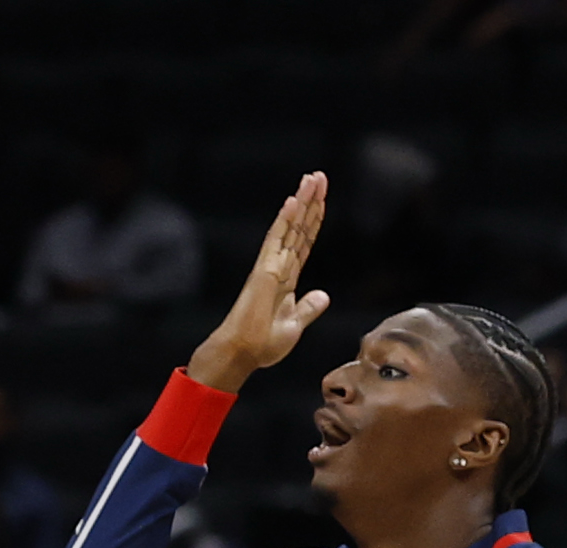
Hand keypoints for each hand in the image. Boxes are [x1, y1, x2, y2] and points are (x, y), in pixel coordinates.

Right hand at [186, 172, 329, 393]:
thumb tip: (323, 295)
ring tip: (312, 178)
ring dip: (301, 202)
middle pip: (299, 228)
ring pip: (289, 227)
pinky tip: (293, 201)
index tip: (322, 199)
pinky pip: (276, 240)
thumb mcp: (294, 325)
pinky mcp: (263, 271)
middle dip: (311, 202)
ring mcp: (270, 266)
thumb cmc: (262, 344)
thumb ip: (308, 308)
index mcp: (287, 279)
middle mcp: (279, 267)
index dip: (314, 220)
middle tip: (320, 176)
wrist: (243, 353)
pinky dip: (285, 220)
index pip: (304, 242)